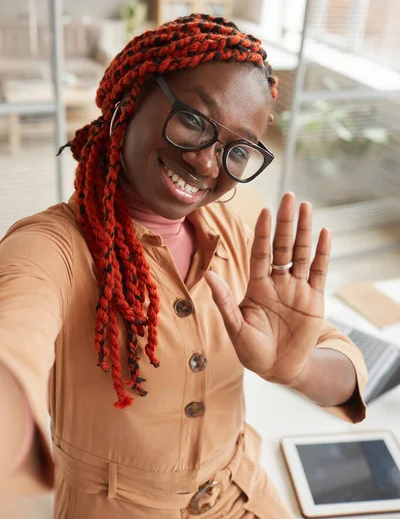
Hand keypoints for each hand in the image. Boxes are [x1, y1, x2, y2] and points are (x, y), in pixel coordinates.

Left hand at [205, 192, 330, 385]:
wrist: (278, 369)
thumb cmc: (252, 350)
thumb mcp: (236, 328)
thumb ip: (225, 301)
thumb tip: (209, 276)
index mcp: (257, 286)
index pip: (260, 253)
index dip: (263, 233)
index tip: (265, 212)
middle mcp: (278, 281)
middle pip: (282, 246)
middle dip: (285, 223)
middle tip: (289, 197)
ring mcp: (297, 288)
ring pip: (302, 253)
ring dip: (304, 231)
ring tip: (306, 207)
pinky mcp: (314, 300)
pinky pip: (320, 272)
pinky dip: (323, 253)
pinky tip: (325, 234)